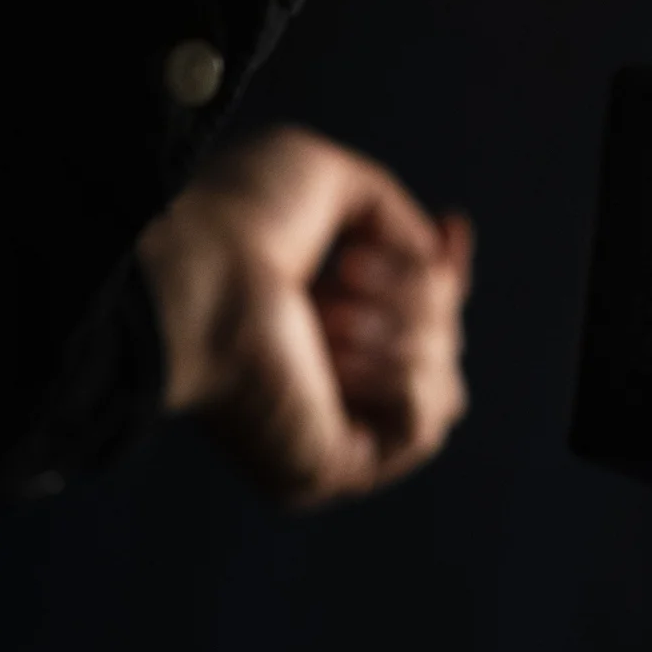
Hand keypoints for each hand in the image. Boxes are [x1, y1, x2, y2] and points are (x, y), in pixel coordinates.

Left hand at [137, 125, 472, 506]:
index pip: (418, 322)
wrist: (199, 271)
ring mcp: (330, 431)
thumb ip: (394, 219)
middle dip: (417, 293)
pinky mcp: (332, 467)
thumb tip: (438, 259)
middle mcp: (324, 385)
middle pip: (443, 344)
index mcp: (312, 326)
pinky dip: (399, 375)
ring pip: (442, 385)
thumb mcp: (333, 184)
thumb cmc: (240, 219)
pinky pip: (422, 425)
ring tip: (330, 310)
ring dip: (405, 331)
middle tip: (345, 269)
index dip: (443, 275)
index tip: (453, 225)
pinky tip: (340, 353)